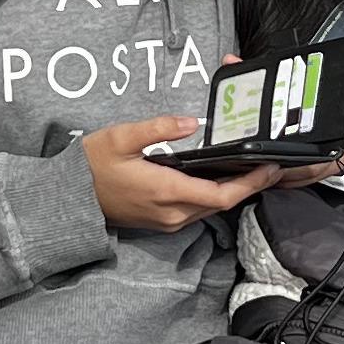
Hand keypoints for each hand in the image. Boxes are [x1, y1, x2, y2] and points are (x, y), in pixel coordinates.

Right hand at [85, 118, 282, 231]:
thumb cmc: (92, 166)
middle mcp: (172, 213)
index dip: (251, 183)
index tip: (270, 167)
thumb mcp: (120, 137)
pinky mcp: (163, 222)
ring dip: (234, 191)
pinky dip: (216, 195)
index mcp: (166, 192)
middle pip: (223, 203)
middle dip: (250, 185)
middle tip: (272, 165)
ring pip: (212, 209)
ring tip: (255, 169)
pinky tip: (222, 178)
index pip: (222, 195)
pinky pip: (198, 211)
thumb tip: (191, 122)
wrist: (70, 198)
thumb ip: (159, 128)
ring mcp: (168, 221)